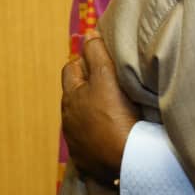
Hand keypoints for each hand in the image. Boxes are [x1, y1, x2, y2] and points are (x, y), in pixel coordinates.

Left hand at [61, 32, 139, 183]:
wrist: (126, 160)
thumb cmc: (115, 115)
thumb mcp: (107, 77)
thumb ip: (96, 53)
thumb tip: (88, 33)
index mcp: (70, 97)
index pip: (71, 68)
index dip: (86, 60)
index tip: (104, 59)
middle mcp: (68, 119)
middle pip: (75, 94)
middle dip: (88, 86)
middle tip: (111, 82)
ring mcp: (77, 142)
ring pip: (82, 118)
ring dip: (94, 111)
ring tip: (115, 109)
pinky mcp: (88, 160)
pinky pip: (91, 142)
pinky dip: (99, 135)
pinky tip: (114, 134)